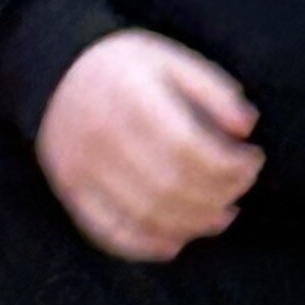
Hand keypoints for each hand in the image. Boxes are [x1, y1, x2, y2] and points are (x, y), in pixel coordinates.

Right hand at [37, 29, 262, 260]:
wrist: (51, 70)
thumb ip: (212, 89)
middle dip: (218, 194)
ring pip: (144, 213)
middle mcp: (102, 135)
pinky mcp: (70, 190)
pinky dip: (145, 246)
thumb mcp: (170, 59)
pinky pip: (107, 231)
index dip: (229, 163)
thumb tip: (246, 128)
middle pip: (170, 184)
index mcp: (130, 95)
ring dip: (192, 223)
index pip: (188, 146)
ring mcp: (82, 167)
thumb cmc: (123, 66)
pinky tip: (176, 242)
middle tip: (241, 187)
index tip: (253, 159)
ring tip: (222, 215)